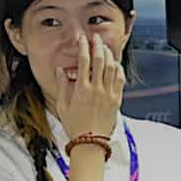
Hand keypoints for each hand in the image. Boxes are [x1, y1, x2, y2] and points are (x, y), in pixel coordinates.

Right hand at [59, 34, 128, 150]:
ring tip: (105, 48)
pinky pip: (120, 79)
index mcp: (82, 90)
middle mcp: (97, 89)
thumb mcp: (62, 106)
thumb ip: (62, 86)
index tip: (83, 40)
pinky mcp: (117, 100)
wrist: (90, 142)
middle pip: (100, 60)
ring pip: (112, 67)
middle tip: (96, 38)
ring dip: (109, 55)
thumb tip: (60, 71)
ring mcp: (109, 94)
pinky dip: (118, 69)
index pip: (84, 61)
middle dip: (98, 45)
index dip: (84, 47)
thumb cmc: (76, 126)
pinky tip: (115, 64)